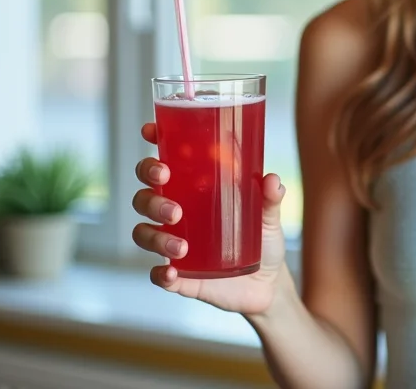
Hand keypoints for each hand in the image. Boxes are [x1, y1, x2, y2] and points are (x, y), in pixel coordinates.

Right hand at [131, 122, 292, 315]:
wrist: (268, 285)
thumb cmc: (263, 239)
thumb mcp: (269, 216)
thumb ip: (271, 199)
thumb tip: (272, 180)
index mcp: (193, 190)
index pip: (163, 162)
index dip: (153, 144)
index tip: (151, 132)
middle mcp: (176, 214)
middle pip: (144, 195)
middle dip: (150, 194)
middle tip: (172, 201)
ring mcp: (174, 244)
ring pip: (143, 233)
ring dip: (156, 237)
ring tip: (182, 245)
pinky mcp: (180, 276)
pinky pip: (158, 274)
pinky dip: (161, 274)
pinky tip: (171, 272)